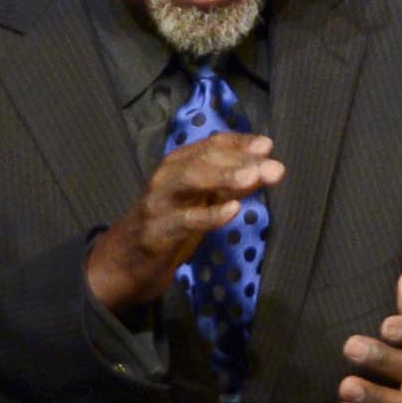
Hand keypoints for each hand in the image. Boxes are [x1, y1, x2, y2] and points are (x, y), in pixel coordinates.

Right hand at [86, 125, 283, 312]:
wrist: (127, 260)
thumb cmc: (170, 225)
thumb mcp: (202, 200)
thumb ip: (230, 185)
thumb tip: (264, 168)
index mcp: (179, 164)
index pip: (212, 145)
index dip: (240, 143)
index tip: (267, 146)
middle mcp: (169, 175)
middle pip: (205, 159)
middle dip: (241, 160)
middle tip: (274, 166)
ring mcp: (162, 201)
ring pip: (192, 180)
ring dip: (225, 176)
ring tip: (254, 178)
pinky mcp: (159, 229)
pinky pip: (187, 220)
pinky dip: (211, 214)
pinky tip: (233, 210)